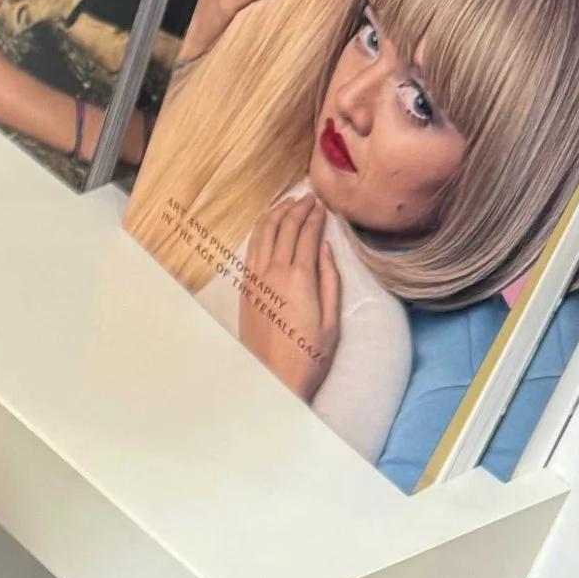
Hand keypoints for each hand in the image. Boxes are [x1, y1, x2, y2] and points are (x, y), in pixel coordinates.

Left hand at [236, 192, 341, 403]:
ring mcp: (256, 280)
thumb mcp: (332, 320)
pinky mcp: (246, 289)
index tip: (321, 203)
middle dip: (296, 208)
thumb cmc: (308, 354)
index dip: (314, 215)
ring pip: (263, 234)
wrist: (273, 379)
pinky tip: (267, 226)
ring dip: (275, 214)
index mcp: (301, 278)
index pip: (307, 234)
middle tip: (307, 198)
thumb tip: (326, 249)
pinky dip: (260, 232)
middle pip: (284, 228)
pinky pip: (251, 250)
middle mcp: (275, 273)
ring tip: (287, 203)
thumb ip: (330, 280)